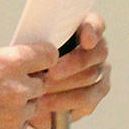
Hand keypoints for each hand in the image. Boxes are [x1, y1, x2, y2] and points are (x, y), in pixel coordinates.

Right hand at [0, 41, 59, 128]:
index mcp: (10, 63)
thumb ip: (1, 58)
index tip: (40, 61)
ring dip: (19, 104)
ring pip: (32, 106)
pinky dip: (8, 123)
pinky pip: (20, 126)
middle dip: (28, 82)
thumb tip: (15, 62)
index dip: (43, 57)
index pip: (49, 55)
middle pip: (42, 83)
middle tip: (4, 85)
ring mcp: (15, 116)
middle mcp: (18, 89)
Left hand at [26, 13, 110, 128]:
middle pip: (96, 53)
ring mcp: (101, 71)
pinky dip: (64, 102)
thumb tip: (40, 47)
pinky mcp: (96, 93)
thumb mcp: (31, 46)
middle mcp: (99, 48)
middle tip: (51, 73)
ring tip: (42, 91)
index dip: (92, 31)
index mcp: (85, 28)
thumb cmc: (30, 59)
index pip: (96, 24)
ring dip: (65, 85)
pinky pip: (87, 100)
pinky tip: (46, 104)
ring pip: (91, 78)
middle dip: (73, 64)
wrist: (27, 84)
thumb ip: (41, 42)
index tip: (86, 41)